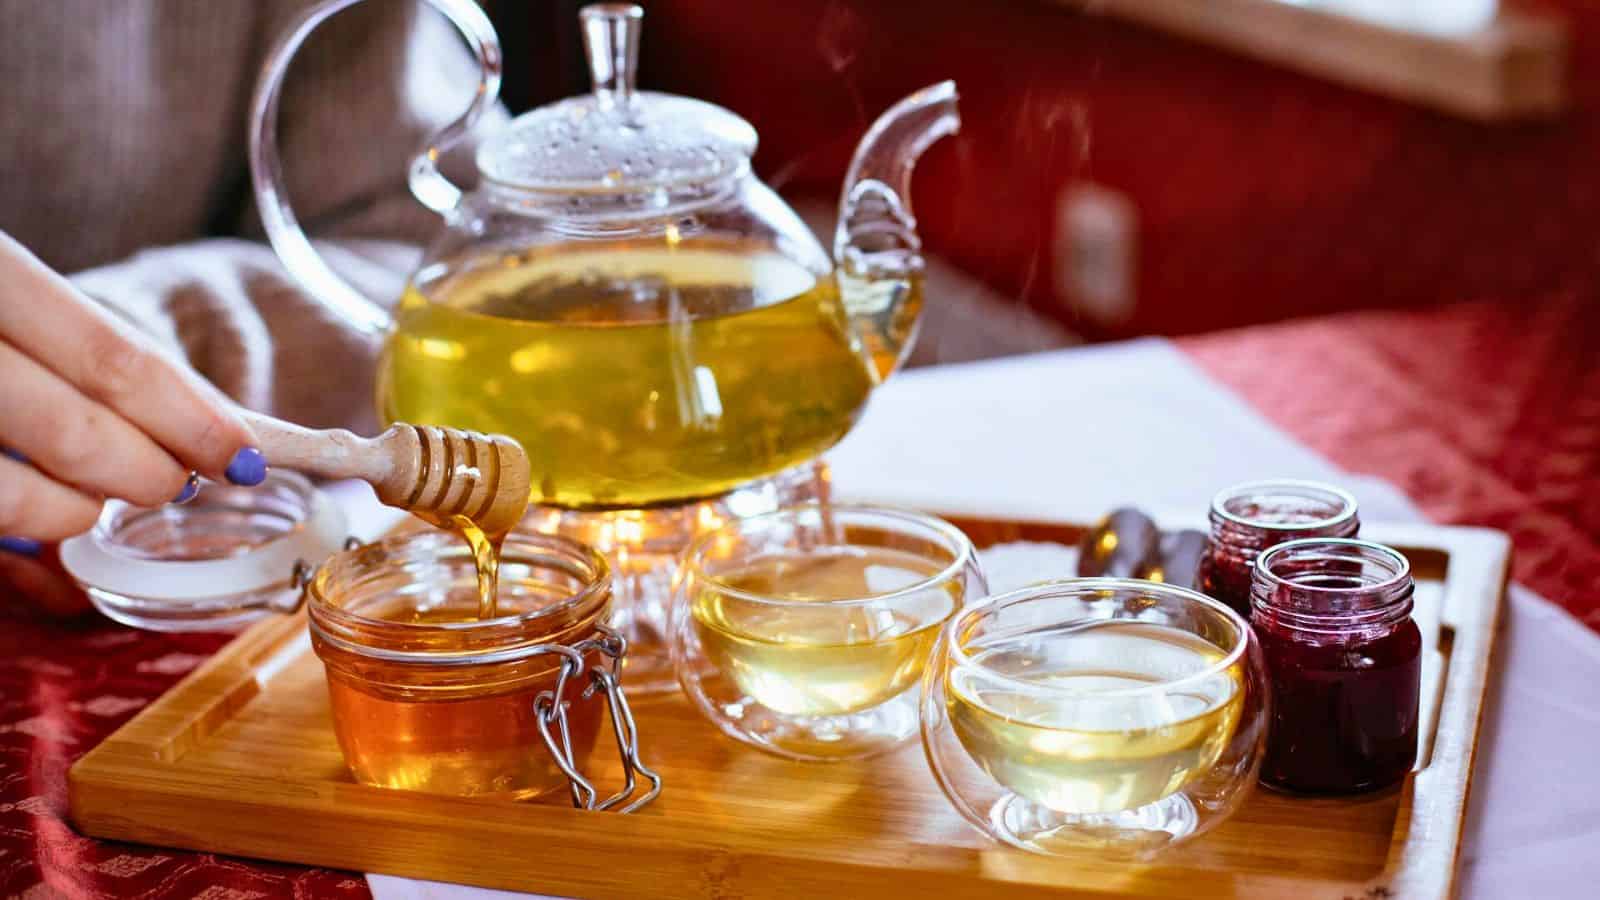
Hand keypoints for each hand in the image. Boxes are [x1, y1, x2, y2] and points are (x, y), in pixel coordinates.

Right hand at [0, 231, 264, 541]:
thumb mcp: (18, 295)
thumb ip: (97, 350)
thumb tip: (219, 419)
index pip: (114, 358)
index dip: (193, 418)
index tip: (245, 457)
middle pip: (75, 431)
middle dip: (148, 472)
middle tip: (178, 482)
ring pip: (16, 494)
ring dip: (80, 509)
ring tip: (101, 497)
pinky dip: (25, 524)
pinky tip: (42, 507)